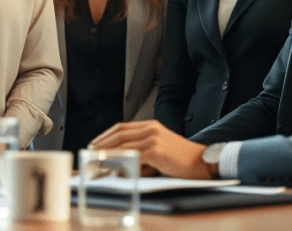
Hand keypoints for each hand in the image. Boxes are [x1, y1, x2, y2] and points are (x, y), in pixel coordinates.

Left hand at [89, 120, 209, 179]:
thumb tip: (122, 158)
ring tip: (96, 160)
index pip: (122, 127)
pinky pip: (132, 156)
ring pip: (123, 144)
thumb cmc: (181, 159)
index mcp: (151, 126)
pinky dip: (119, 161)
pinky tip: (111, 166)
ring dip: (107, 153)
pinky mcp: (156, 152)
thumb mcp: (160, 147)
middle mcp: (151, 129)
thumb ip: (143, 148)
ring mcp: (153, 139)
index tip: (95, 143)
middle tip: (90, 151)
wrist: (201, 162)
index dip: (106, 135)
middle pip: (119, 133)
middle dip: (102, 142)